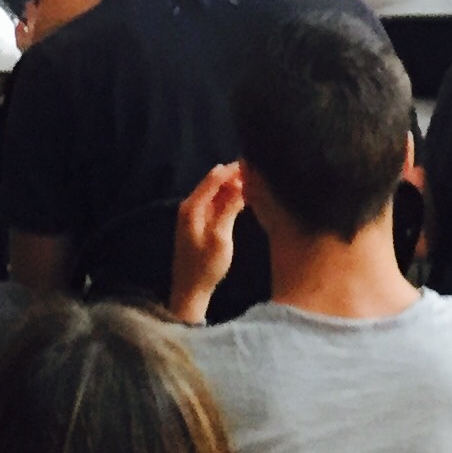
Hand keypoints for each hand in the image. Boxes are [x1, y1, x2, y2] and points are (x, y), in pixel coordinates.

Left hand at [168, 161, 245, 323]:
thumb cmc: (206, 266)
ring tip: (257, 183)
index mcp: (193, 207)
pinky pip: (217, 204)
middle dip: (236, 176)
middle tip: (260, 173)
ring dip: (235, 187)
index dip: (233, 168)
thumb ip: (228, 209)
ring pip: (218, 192)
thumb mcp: (220, 237)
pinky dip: (230, 199)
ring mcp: (196, 215)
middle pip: (215, 182)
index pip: (214, 177)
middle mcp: (191, 206)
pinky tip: (247, 198)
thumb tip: (239, 183)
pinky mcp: (202, 223)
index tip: (254, 163)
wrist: (191, 289)